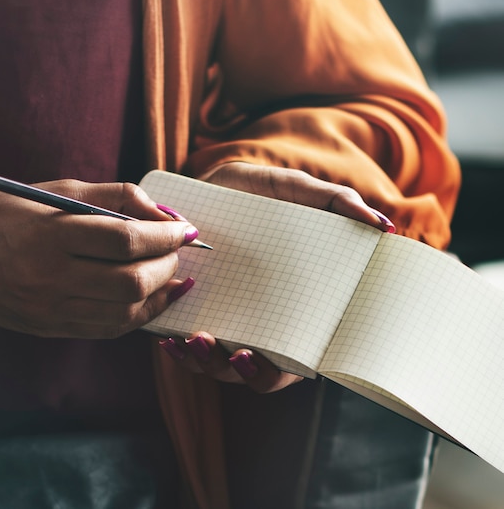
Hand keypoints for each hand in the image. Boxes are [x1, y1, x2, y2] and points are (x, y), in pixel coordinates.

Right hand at [0, 180, 198, 337]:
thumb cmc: (4, 215)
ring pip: (126, 313)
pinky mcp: (52, 328)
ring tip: (174, 274)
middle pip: (132, 282)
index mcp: (51, 235)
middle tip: (177, 248)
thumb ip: (113, 197)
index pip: (125, 240)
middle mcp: (52, 278)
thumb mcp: (56, 191)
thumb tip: (162, 213)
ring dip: (162, 293)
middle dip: (168, 265)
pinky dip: (140, 314)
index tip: (185, 228)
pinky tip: (153, 297)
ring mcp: (51, 310)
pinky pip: (109, 329)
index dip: (165, 234)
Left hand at [159, 162, 394, 391]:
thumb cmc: (259, 193)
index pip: (299, 354)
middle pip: (259, 371)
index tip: (278, 359)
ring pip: (218, 365)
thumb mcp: (295, 190)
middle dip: (246, 371)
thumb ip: (335, 202)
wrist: (210, 183)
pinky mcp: (190, 313)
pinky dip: (178, 350)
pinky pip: (184, 346)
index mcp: (292, 304)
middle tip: (235, 353)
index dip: (289, 367)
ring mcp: (224, 320)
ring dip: (206, 363)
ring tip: (196, 339)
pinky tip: (170, 337)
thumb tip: (384, 227)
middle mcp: (258, 321)